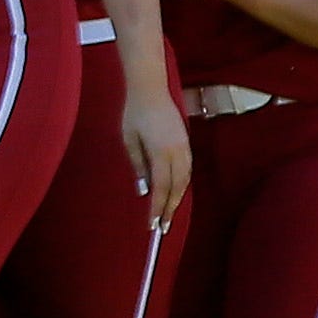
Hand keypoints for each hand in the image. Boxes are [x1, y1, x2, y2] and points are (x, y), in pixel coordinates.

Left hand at [120, 91, 190, 227]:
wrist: (151, 89)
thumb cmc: (134, 114)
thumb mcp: (129, 140)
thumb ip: (138, 166)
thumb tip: (144, 191)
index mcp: (161, 151)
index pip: (161, 187)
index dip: (158, 207)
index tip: (153, 224)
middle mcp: (177, 151)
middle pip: (177, 188)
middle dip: (170, 209)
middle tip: (162, 228)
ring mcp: (185, 147)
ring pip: (185, 180)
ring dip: (178, 199)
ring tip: (168, 215)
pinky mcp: (187, 143)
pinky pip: (188, 170)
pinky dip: (182, 185)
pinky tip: (175, 193)